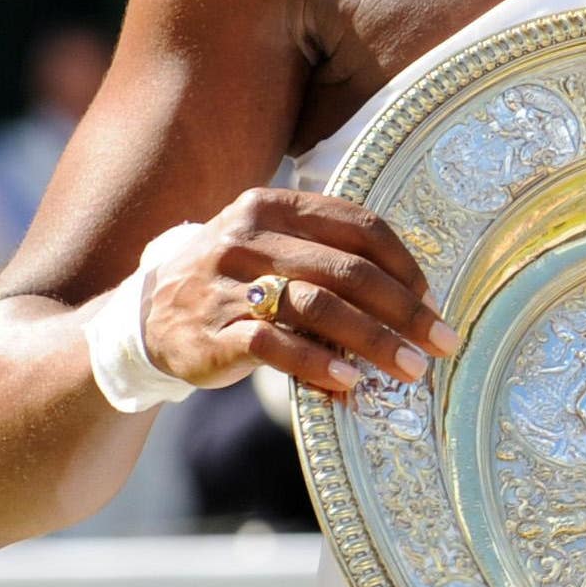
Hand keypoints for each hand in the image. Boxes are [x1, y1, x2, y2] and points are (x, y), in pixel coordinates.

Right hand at [136, 188, 460, 398]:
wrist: (143, 317)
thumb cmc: (232, 281)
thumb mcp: (272, 248)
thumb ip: (330, 257)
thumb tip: (415, 298)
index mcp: (273, 206)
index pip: (359, 227)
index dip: (405, 266)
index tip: (431, 299)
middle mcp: (249, 237)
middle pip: (348, 271)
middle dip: (405, 310)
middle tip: (442, 341)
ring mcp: (227, 283)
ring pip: (318, 306)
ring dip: (375, 340)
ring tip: (412, 367)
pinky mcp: (212, 332)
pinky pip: (274, 346)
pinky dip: (318, 363)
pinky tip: (351, 381)